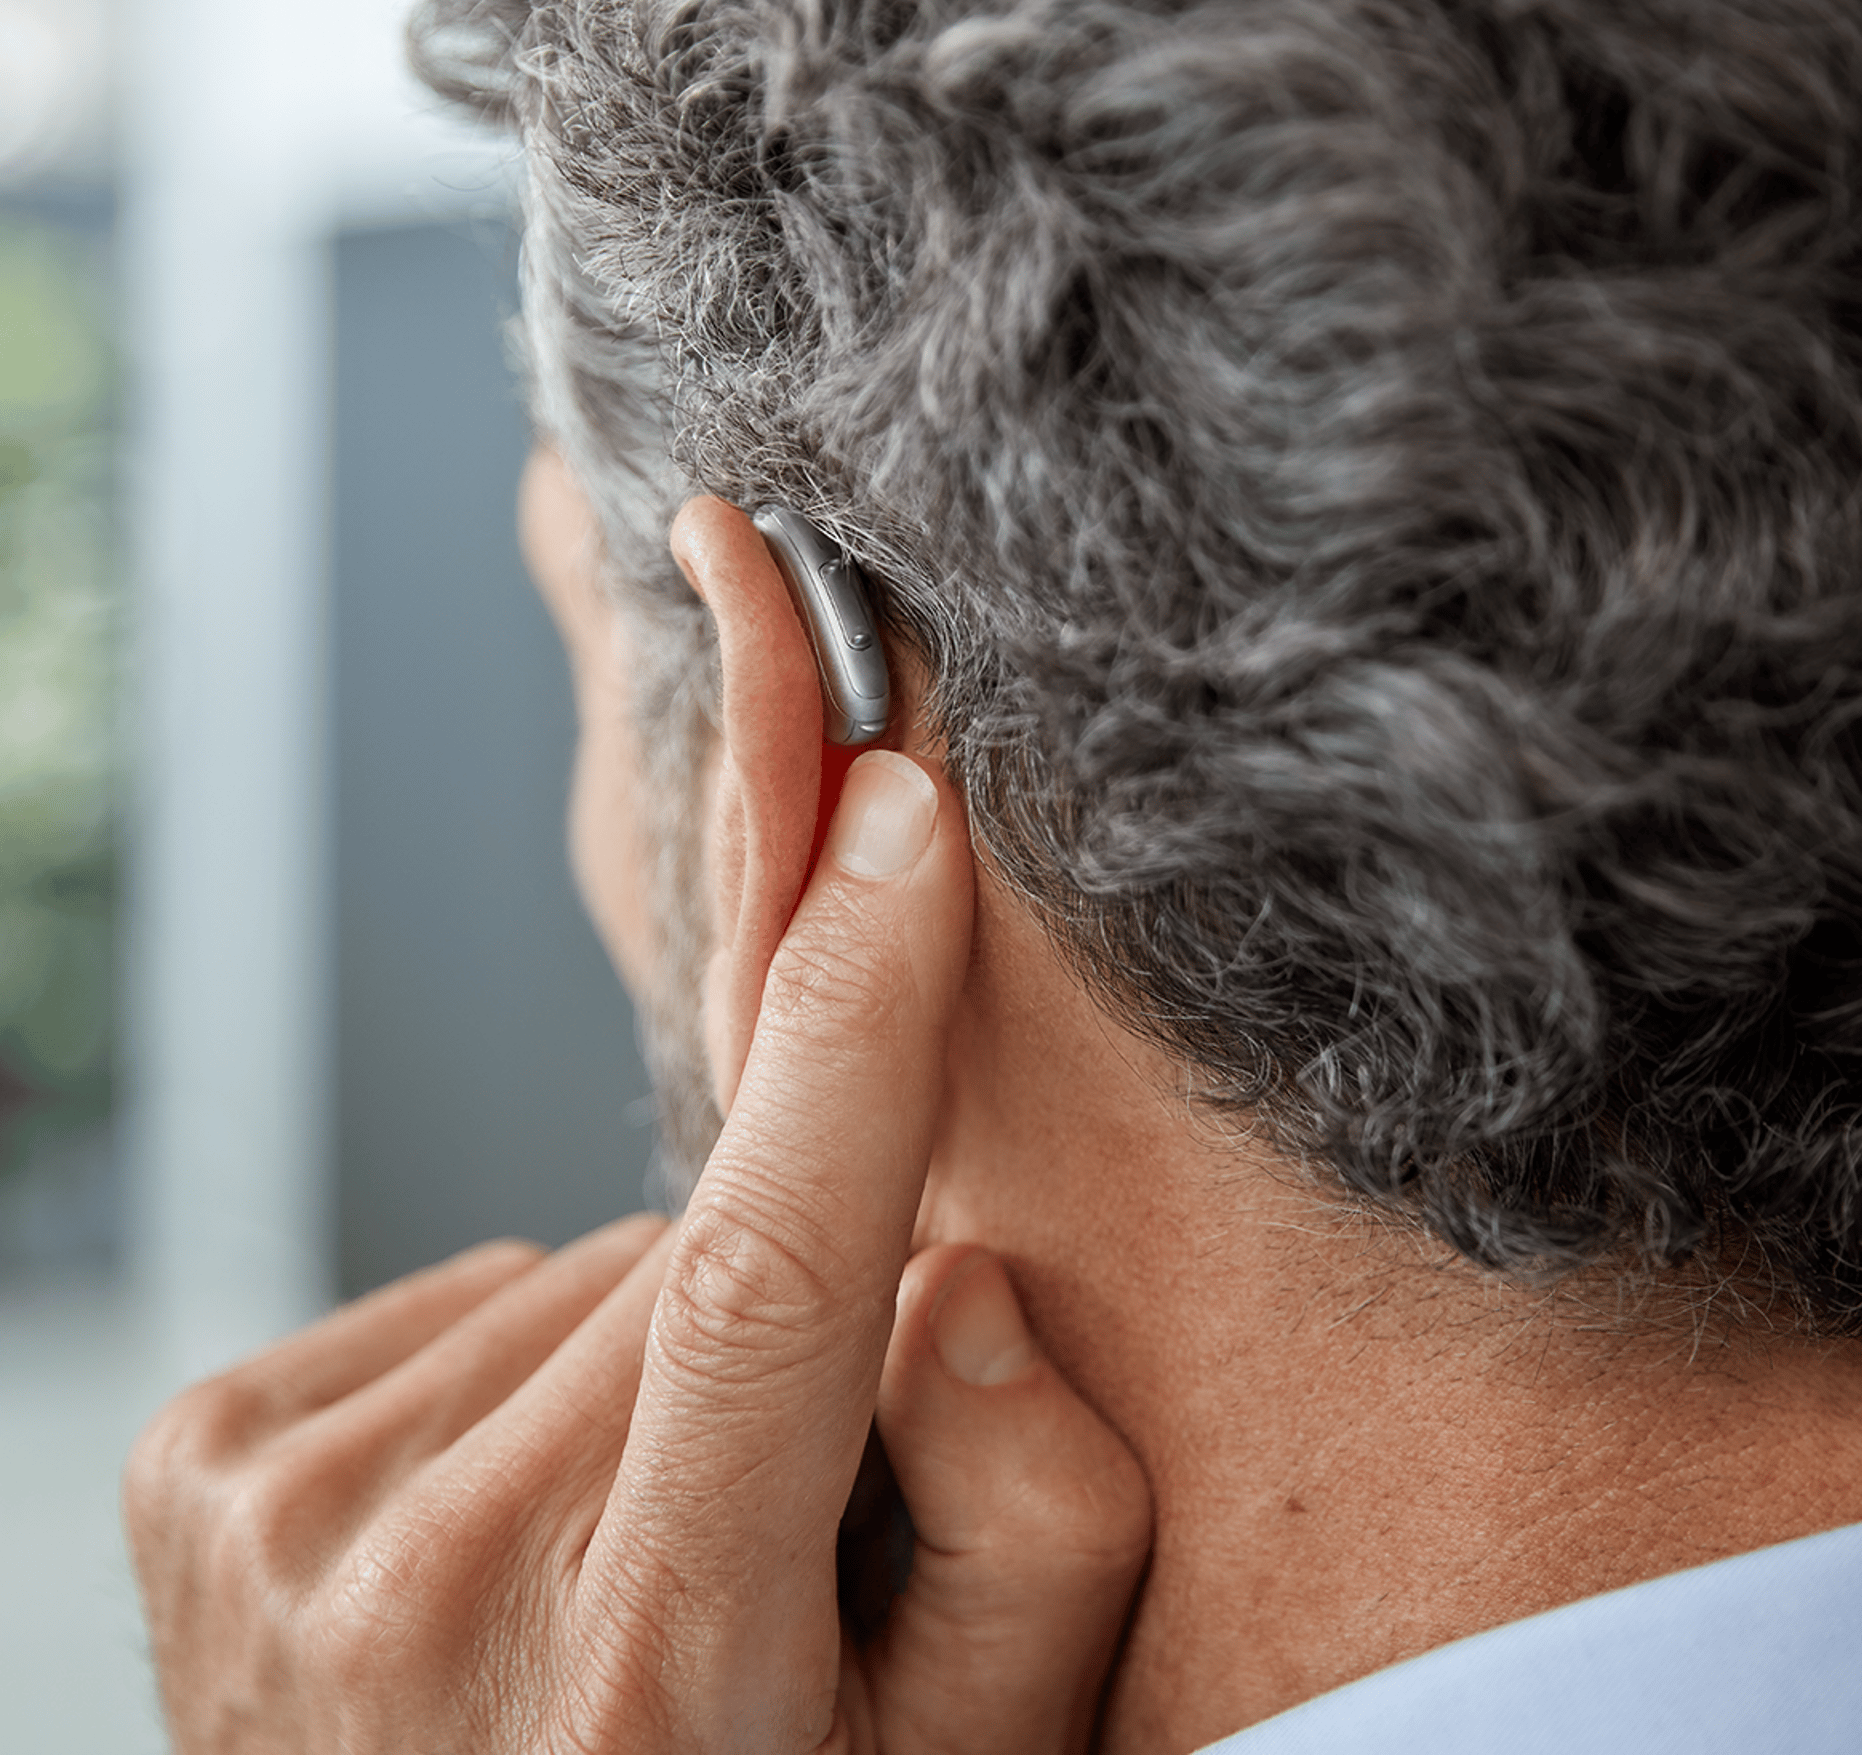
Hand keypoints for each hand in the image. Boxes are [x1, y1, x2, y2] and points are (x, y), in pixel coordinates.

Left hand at [123, 751, 1151, 1751]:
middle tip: (761, 1501)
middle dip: (772, 1314)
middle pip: (692, 1263)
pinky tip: (505, 1516)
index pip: (770, 1278)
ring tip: (622, 1541)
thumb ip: (1033, 1528)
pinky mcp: (203, 1464)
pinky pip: (452, 1297)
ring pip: (574, 1277)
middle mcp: (436, 1588)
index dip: (847, 1023)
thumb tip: (955, 1271)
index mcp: (659, 1667)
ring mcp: (287, 1524)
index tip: (893, 819)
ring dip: (637, 1356)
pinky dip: (512, 1360)